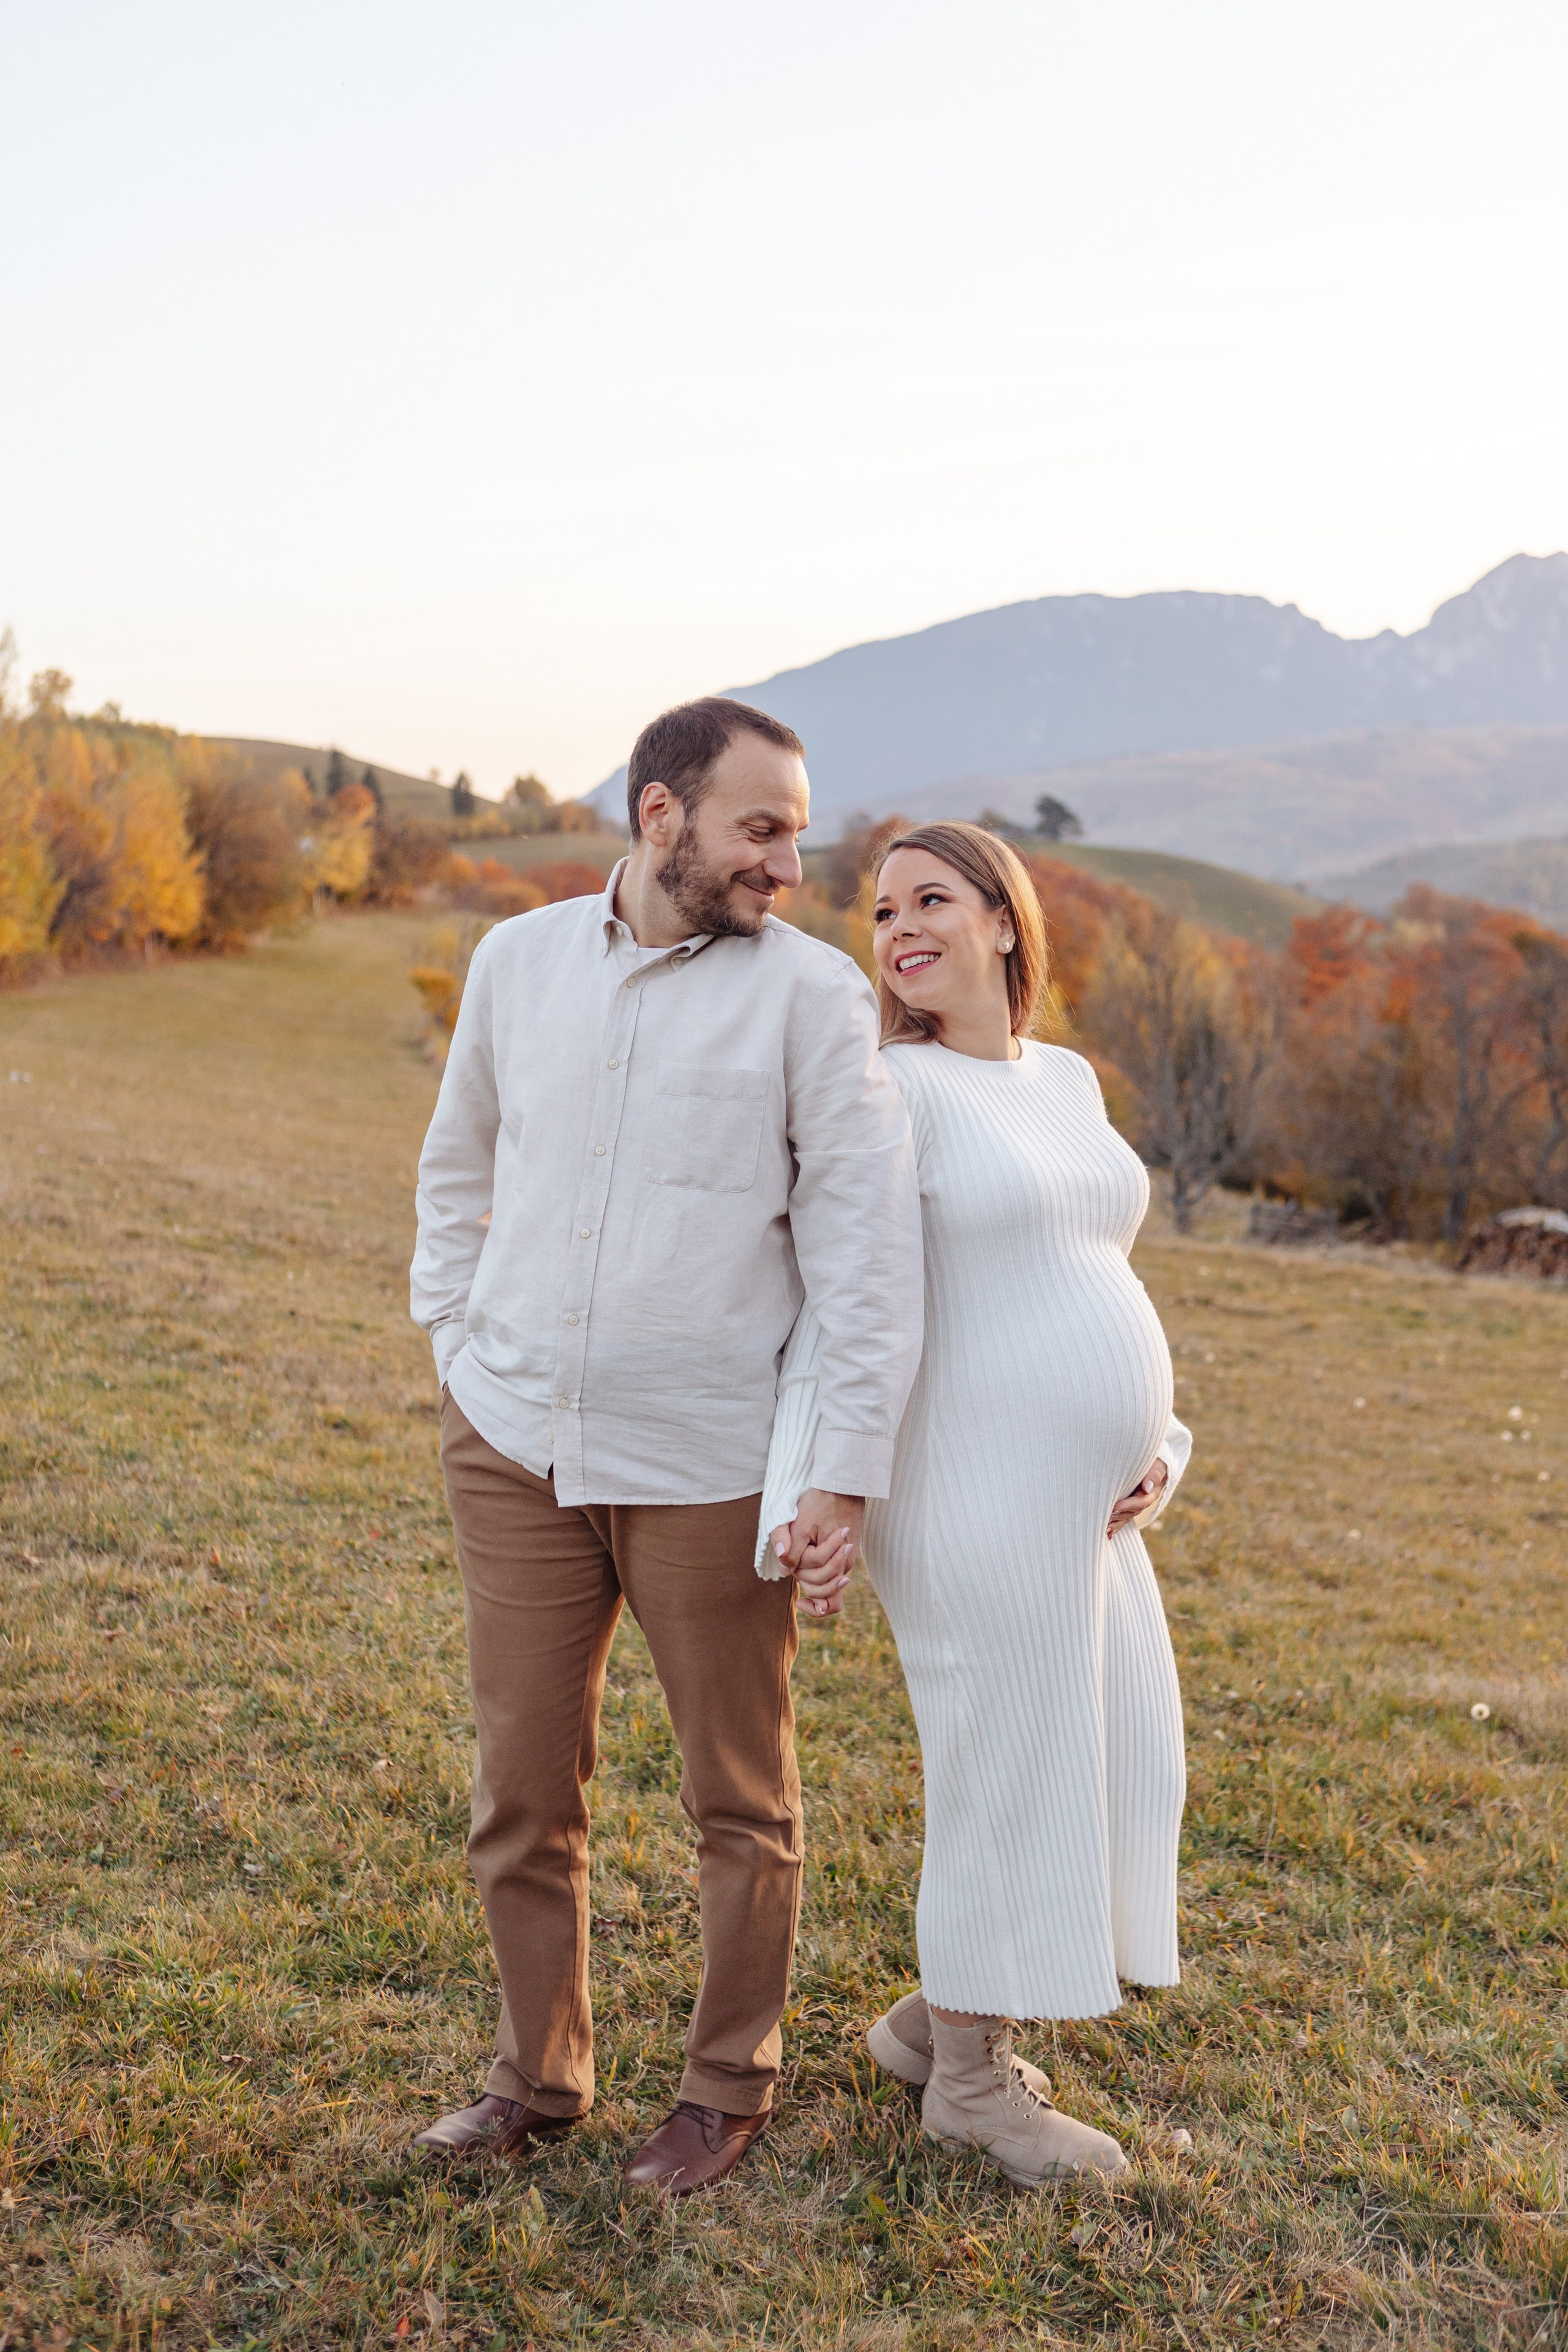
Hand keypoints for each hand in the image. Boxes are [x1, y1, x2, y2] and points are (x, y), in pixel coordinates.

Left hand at [772, 1490, 863, 1618]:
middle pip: (825, 1589)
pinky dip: (820, 1571)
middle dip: (807, 1584)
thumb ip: (792, 1550)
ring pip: (830, 1582)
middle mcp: (846, 1564)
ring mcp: (848, 1557)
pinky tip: (810, 1562)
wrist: (843, 1483)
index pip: (822, 1593)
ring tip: (801, 1562)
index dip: (809, 1600)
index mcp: (837, 1561)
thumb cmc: (820, 1501)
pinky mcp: (848, 1550)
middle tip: (795, 1567)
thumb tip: (785, 1572)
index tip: (797, 1601)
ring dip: (813, 1577)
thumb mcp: (801, 1523)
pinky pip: (834, 1570)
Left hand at [1108, 1457, 1167, 1537]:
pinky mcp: (1129, 1502)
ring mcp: (1136, 1502)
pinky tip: (1108, 1534)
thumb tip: (1147, 1488)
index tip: (1115, 1506)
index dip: (1128, 1505)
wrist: (1151, 1458)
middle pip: (1132, 1512)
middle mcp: (1145, 1499)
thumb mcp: (1157, 1463)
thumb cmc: (1153, 1458)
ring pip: (1127, 1516)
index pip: (1141, 1501)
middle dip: (1119, 1517)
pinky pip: (1123, 1515)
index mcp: (1152, 1491)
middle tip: (1104, 1520)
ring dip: (1116, 1523)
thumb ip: (1154, 1474)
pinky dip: (1116, 1525)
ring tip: (1103, 1528)